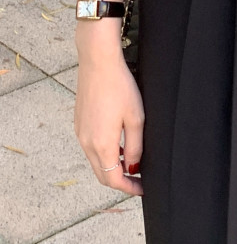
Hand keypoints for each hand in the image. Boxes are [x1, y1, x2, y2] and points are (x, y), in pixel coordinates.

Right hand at [74, 52, 143, 195]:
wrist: (98, 62)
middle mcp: (86, 143)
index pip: (113, 179)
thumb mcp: (135, 118)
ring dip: (111, 167)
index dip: (129, 188)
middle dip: (119, 181)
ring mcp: (80, 133)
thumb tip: (132, 167)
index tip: (142, 189)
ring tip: (130, 162)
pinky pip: (90, 147)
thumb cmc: (120, 87)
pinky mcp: (79, 122)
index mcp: (101, 144)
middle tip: (138, 181)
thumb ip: (135, 147)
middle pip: (101, 174)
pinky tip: (117, 144)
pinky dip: (103, 153)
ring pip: (95, 161)